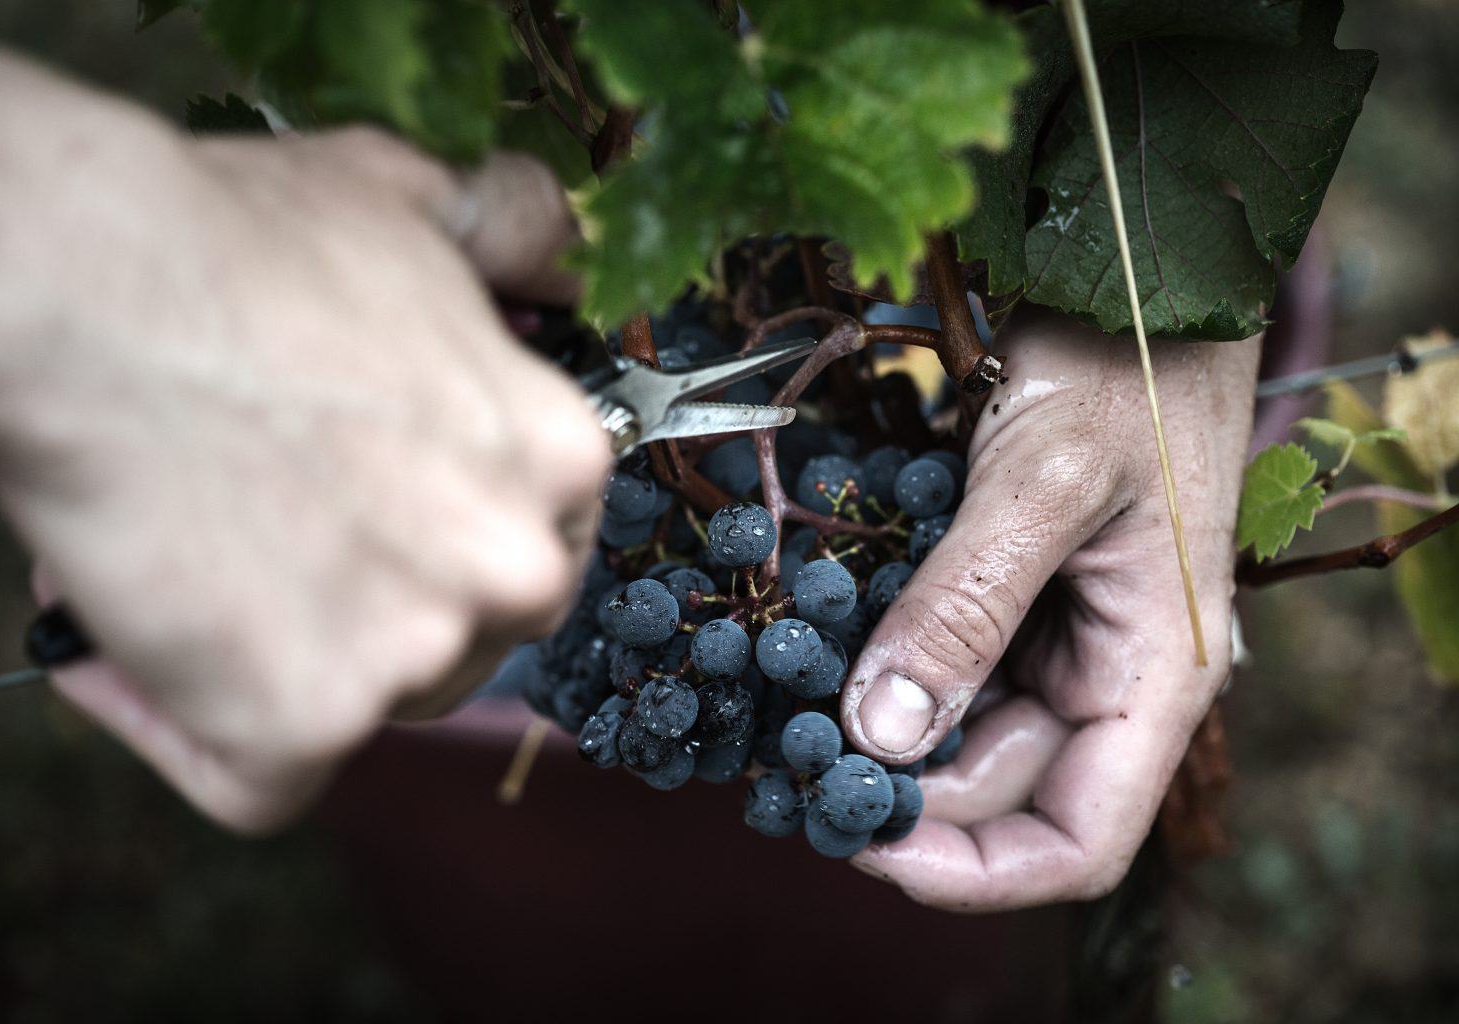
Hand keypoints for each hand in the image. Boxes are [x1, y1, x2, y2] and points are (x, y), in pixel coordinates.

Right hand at [0, 35, 609, 831]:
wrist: (81, 279)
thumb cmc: (234, 235)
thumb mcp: (411, 199)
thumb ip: (513, 229)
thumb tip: (561, 246)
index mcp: (557, 459)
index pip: (528, 544)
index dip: (437, 537)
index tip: (361, 513)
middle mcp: (512, 566)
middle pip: (461, 636)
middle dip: (372, 603)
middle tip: (268, 540)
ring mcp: (411, 654)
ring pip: (366, 708)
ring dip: (283, 661)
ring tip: (183, 565)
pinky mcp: (301, 722)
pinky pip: (258, 782)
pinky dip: (187, 732)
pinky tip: (127, 653)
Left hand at [839, 310, 1259, 909]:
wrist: (1131, 281)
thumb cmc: (1122, 368)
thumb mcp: (1042, 484)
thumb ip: (964, 610)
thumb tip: (880, 735)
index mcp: (1154, 677)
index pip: (1077, 840)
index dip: (972, 871)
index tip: (860, 846)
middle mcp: (1108, 677)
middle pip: (1000, 793)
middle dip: (898, 798)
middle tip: (782, 764)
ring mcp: (1058, 639)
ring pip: (960, 734)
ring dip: (878, 740)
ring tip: (783, 721)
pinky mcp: (1012, 597)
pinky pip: (944, 665)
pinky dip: (882, 673)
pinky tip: (815, 658)